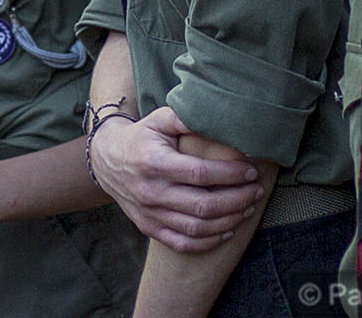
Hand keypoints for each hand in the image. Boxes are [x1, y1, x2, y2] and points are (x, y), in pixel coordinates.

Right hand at [88, 106, 261, 252]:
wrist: (106, 158)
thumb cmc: (141, 137)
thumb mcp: (158, 120)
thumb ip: (186, 118)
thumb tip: (218, 117)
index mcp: (154, 163)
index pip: (201, 174)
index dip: (230, 175)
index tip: (250, 172)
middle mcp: (151, 191)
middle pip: (204, 205)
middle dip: (238, 199)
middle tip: (256, 191)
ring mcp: (149, 213)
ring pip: (197, 227)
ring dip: (229, 220)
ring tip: (247, 208)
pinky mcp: (148, 227)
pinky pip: (183, 243)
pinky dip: (208, 241)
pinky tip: (226, 230)